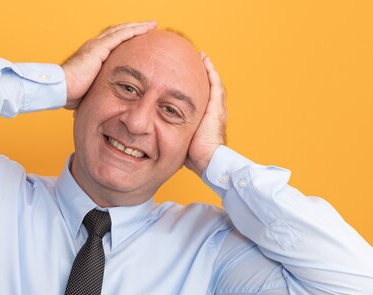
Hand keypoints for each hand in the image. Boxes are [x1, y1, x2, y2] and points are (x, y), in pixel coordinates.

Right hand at [61, 21, 156, 109]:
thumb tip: (96, 106)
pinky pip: (121, 35)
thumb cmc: (71, 93)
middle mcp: (94, 46)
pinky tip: (145, 28)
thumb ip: (95, 92)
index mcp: (92, 55)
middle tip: (148, 27)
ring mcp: (97, 45)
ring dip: (137, 27)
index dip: (125, 39)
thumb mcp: (88, 91)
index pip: (112, 43)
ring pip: (121, 31)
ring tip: (151, 25)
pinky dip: (134, 31)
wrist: (62, 88)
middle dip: (133, 29)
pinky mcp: (100, 47)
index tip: (137, 40)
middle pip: (118, 33)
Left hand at [185, 53, 227, 175]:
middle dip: (202, 74)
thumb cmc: (195, 156)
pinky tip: (205, 60)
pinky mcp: (216, 107)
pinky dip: (211, 71)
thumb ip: (173, 133)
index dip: (196, 87)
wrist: (208, 160)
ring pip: (213, 83)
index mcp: (207, 118)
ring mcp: (217, 108)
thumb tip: (156, 133)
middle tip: (195, 60)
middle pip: (209, 87)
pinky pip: (215, 84)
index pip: (202, 98)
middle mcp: (214, 111)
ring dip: (207, 69)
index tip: (188, 76)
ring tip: (201, 56)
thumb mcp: (181, 140)